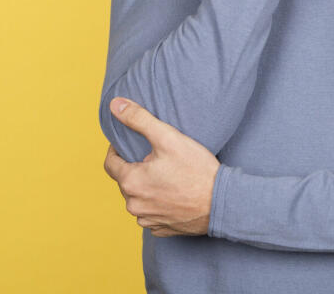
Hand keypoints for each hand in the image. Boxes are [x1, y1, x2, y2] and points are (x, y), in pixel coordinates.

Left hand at [103, 98, 219, 237]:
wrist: (222, 202)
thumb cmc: (197, 170)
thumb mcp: (169, 138)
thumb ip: (139, 119)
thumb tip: (116, 104)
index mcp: (131, 182)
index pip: (110, 164)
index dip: (117, 151)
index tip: (129, 145)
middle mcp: (134, 204)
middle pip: (126, 181)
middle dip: (137, 169)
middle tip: (160, 159)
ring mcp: (147, 219)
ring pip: (139, 199)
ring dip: (147, 188)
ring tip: (168, 177)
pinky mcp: (161, 229)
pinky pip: (152, 214)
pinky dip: (159, 204)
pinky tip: (175, 195)